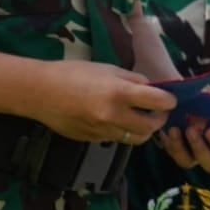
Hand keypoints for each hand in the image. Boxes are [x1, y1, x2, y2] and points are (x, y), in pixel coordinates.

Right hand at [30, 61, 173, 143]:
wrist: (39, 92)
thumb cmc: (73, 74)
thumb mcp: (107, 69)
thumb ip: (133, 80)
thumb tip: (152, 88)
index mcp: (119, 93)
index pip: (159, 102)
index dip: (169, 101)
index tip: (169, 99)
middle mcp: (113, 115)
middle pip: (151, 127)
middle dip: (159, 119)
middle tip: (158, 112)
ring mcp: (103, 131)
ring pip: (135, 139)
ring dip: (143, 130)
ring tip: (140, 119)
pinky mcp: (93, 140)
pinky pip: (116, 139)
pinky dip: (122, 132)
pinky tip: (116, 121)